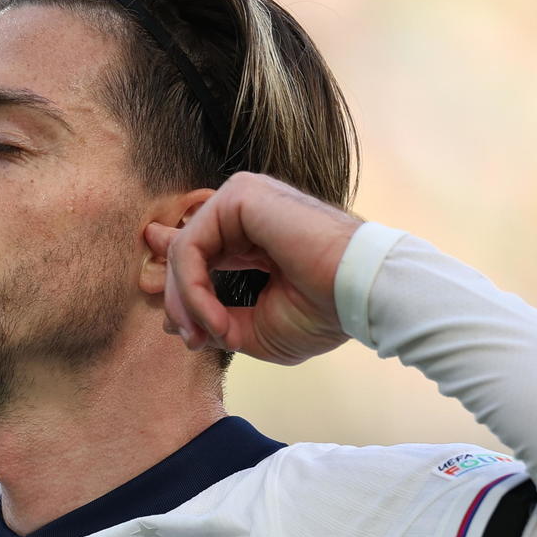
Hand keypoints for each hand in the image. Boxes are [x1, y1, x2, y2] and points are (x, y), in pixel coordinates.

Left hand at [144, 172, 363, 366]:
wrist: (361, 295)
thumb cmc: (322, 313)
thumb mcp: (255, 330)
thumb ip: (216, 322)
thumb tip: (177, 325)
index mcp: (254, 236)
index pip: (199, 253)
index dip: (177, 288)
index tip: (176, 330)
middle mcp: (246, 212)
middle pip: (185, 253)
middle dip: (178, 302)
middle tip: (191, 341)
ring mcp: (242, 198)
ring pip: (182, 252)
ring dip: (186, 302)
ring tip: (205, 335)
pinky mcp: (239, 195)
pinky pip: (190, 247)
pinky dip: (192, 290)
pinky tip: (214, 319)